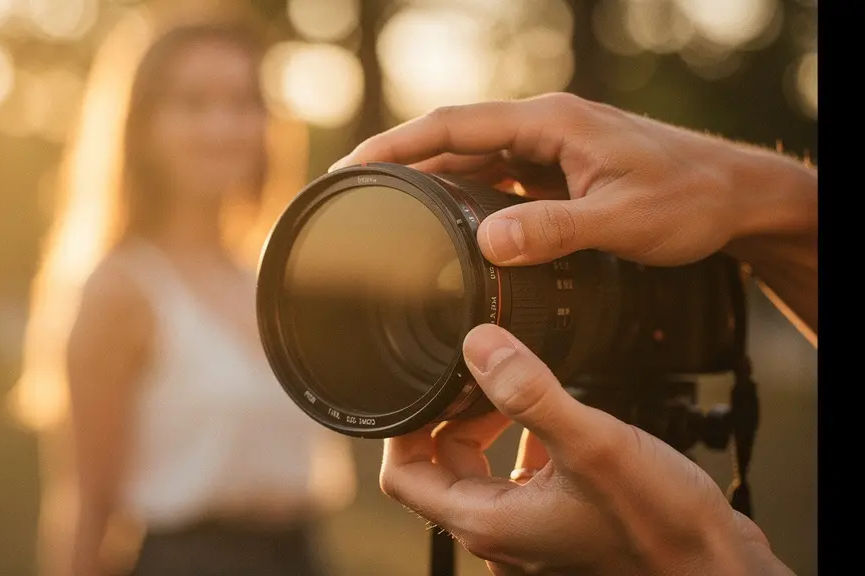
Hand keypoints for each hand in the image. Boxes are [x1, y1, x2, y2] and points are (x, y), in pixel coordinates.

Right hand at [331, 94, 817, 332]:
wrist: (738, 196)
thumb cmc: (691, 198)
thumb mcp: (622, 219)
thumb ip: (554, 230)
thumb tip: (487, 243)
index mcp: (549, 122)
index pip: (452, 125)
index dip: (395, 146)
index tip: (351, 167)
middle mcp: (542, 128)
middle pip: (451, 141)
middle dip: (397, 164)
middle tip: (350, 196)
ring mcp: (548, 150)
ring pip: (471, 162)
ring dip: (428, 183)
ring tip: (383, 213)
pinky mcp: (557, 172)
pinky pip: (496, 181)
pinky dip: (464, 200)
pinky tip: (446, 226)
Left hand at [379, 323, 792, 574]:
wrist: (715, 566)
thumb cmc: (661, 525)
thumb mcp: (590, 444)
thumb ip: (530, 392)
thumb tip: (479, 347)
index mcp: (487, 521)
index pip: (404, 477)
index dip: (404, 428)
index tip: (422, 386)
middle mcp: (500, 533)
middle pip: (440, 468)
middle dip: (452, 417)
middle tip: (480, 376)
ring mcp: (529, 531)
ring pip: (480, 471)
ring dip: (489, 426)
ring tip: (517, 386)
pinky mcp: (558, 523)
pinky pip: (519, 479)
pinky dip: (523, 443)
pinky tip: (555, 418)